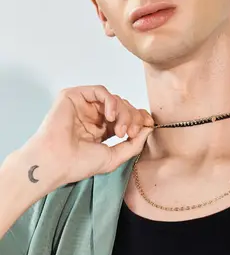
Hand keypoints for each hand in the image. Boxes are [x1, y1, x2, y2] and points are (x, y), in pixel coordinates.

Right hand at [21, 85, 154, 189]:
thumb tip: (149, 129)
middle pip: (123, 106)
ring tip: (119, 130)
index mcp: (102, 129)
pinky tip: (111, 116)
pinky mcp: (74, 96)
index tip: (148, 125)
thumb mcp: (114, 156)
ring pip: (114, 99)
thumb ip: (134, 144)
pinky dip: (111, 101)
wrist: (57, 161)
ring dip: (123, 112)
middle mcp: (93, 116)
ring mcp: (83, 105)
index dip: (139, 118)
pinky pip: (100, 91)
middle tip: (129, 133)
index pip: (126, 117)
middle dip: (132, 118)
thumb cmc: (78, 163)